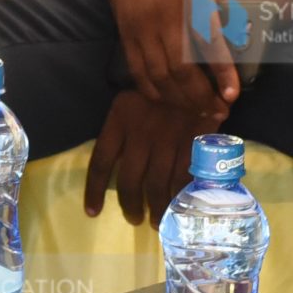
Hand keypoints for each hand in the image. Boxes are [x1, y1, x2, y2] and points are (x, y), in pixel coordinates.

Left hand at [84, 88, 225, 226]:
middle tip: (135, 218)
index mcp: (120, 116)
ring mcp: (168, 136)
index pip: (100, 161)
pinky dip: (179, 198)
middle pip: (129, 180)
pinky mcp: (193, 142)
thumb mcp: (134, 102)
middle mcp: (141, 128)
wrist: (199, 71)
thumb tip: (112, 172)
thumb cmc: (162, 90)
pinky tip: (178, 208)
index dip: (94, 191)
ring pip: (156, 184)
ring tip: (156, 220)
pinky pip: (182, 179)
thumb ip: (123, 132)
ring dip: (155, 208)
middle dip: (130, 205)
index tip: (92, 212)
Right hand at [96, 0, 236, 117]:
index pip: (209, 44)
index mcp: (191, 2)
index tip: (232, 95)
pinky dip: (154, 93)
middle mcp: (166, 21)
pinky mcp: (126, 38)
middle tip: (219, 112)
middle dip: (202, 98)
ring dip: (181, 101)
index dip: (222, 73)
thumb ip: (225, 9)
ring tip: (198, 111)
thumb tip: (242, 39)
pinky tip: (170, 100)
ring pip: (160, 78)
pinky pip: (139, 73)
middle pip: (182, 70)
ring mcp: (143, 31)